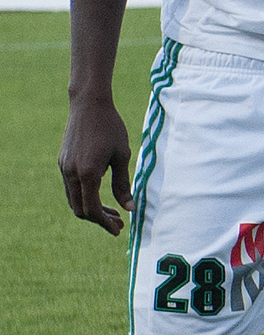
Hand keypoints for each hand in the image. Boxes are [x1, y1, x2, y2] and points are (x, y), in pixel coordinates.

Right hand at [58, 97, 131, 234]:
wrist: (89, 105)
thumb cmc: (111, 128)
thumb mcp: (122, 156)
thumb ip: (123, 184)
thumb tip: (130, 208)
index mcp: (87, 174)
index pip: (92, 209)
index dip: (105, 223)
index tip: (119, 229)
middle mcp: (71, 173)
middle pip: (80, 209)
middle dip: (99, 219)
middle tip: (119, 224)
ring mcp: (64, 167)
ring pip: (73, 199)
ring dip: (91, 208)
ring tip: (113, 212)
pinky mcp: (63, 161)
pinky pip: (71, 187)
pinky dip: (84, 196)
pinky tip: (100, 193)